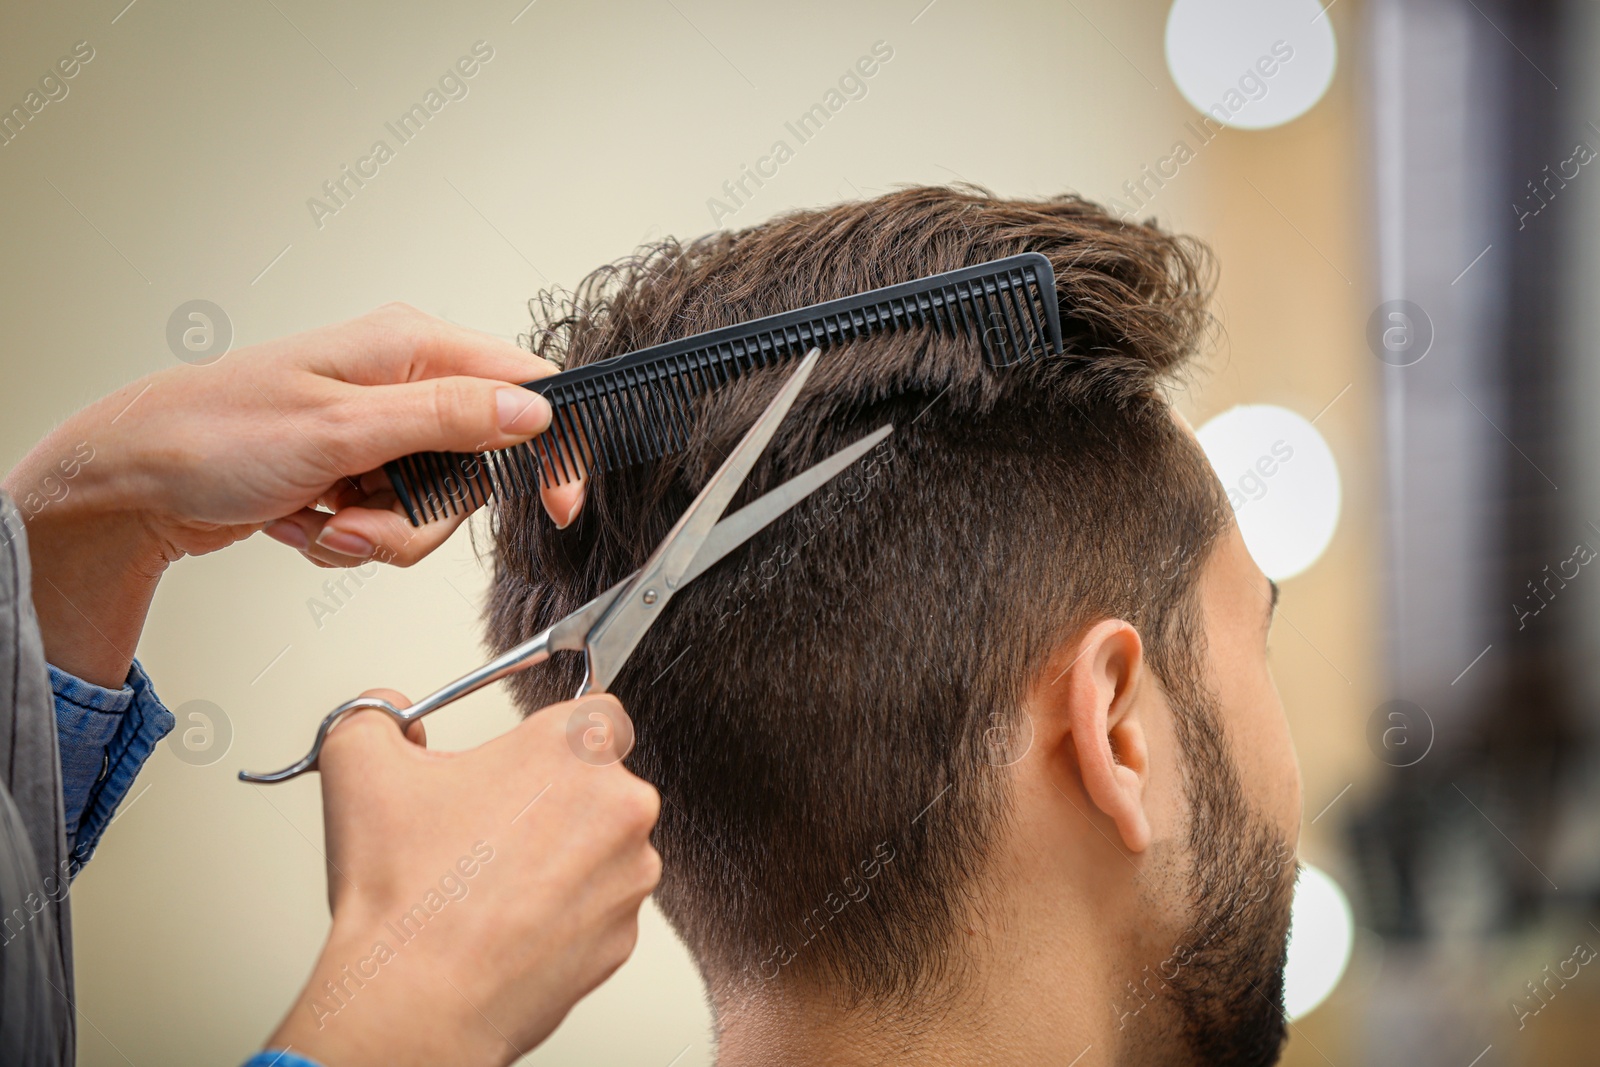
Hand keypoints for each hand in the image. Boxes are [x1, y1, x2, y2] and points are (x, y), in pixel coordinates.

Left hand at [3, 304, 584, 684]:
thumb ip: (446, 418)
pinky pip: (391, 518)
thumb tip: (531, 410)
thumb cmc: (211, 436)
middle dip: (421, 515)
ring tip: (318, 521)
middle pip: (476, 465)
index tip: (556, 506)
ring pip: (433, 504)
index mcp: (408, 346)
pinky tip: (301, 518)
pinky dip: (349, 534)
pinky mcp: (355, 465)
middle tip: (362, 518)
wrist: (131, 483)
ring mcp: (377, 426)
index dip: (550, 448)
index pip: (523, 385)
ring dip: (377, 531)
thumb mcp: (341, 430)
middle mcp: (399, 380)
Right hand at [267, 692, 659, 1066]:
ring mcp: (631, 876)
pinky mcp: (625, 935)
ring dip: (560, 858)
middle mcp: (622, 806)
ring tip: (490, 883)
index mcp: (575, 747)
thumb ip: (376, 719)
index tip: (522, 761)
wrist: (417, 1000)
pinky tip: (509, 923)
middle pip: (598, 784)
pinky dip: (563, 912)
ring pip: (601, 848)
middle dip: (551, 799)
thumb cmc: (406, 893)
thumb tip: (389, 717)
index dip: (551, 736)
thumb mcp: (360, 766)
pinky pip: (598, 907)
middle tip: (489, 827)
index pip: (596, 710)